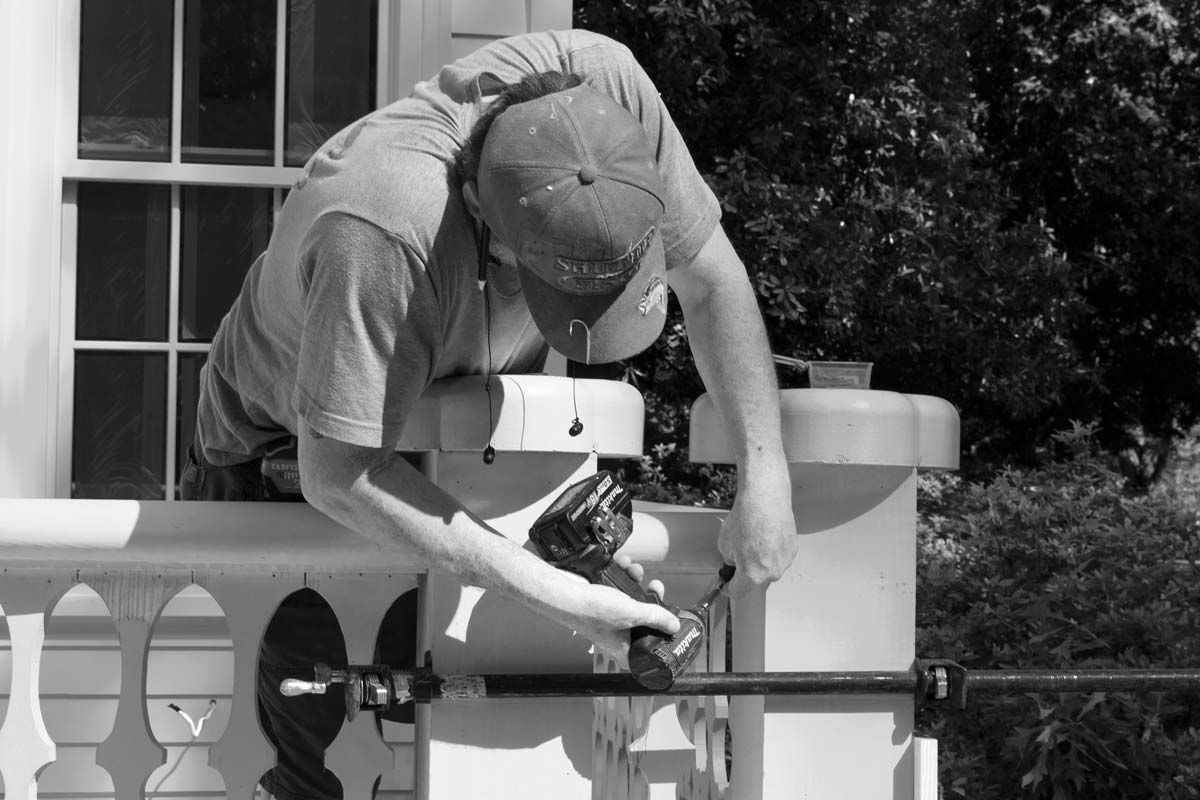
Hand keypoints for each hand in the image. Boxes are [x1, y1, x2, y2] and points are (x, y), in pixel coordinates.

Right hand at [556, 556, 679, 667]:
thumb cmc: (590, 610)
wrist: (562, 592)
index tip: (667, 633)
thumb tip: (673, 625)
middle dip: (650, 599)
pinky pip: (616, 585)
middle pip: (641, 620)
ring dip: (635, 579)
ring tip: (635, 570)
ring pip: (629, 598)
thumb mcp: (631, 614)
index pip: (642, 655)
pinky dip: (621, 572)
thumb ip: (655, 617)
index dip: (655, 647)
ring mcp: (606, 614)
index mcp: (621, 646)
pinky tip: (622, 563)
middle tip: (656, 588)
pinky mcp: (599, 596)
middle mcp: (614, 633)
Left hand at [718, 471, 797, 596]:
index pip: (738, 591)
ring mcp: (785, 561)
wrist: (765, 499)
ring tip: (753, 539)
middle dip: (746, 570)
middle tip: (738, 554)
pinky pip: (778, 555)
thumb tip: (734, 563)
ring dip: (760, 559)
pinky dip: (771, 549)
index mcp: (753, 575)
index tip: (725, 585)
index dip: (728, 588)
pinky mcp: (793, 548)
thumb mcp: (724, 544)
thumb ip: (729, 560)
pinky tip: (764, 535)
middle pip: (755, 579)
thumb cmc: (745, 519)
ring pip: (769, 567)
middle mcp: (772, 572)